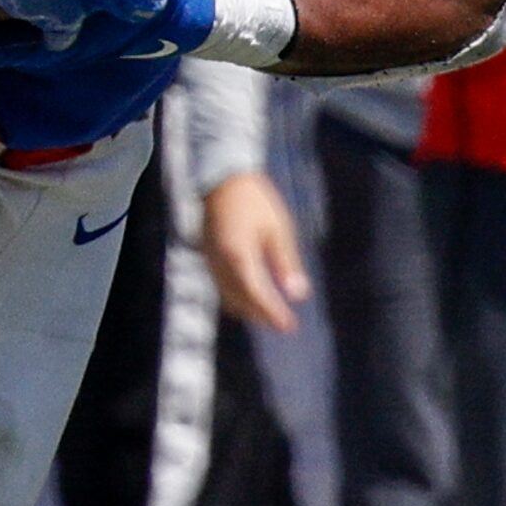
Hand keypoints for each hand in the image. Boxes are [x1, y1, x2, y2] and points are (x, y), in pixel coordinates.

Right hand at [201, 171, 310, 332]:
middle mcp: (220, 262)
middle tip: (283, 323)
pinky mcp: (207, 253)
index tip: (289, 327)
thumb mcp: (278, 229)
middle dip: (260, 314)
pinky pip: (220, 283)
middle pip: (239, 300)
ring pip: (226, 294)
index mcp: (238, 256)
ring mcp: (210, 258)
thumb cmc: (256, 201)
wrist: (222, 177)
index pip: (256, 295)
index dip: (272, 314)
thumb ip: (286, 263)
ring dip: (247, 307)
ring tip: (269, 312)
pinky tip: (250, 292)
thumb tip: (298, 295)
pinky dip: (236, 294)